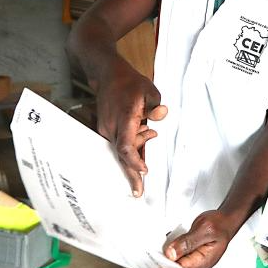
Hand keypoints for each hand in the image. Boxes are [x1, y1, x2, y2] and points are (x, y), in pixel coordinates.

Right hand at [95, 59, 167, 196]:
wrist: (107, 74)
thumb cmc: (130, 82)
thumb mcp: (149, 90)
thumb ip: (155, 106)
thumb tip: (162, 115)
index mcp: (124, 117)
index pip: (125, 145)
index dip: (133, 161)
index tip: (143, 172)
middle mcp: (111, 126)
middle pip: (121, 155)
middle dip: (130, 174)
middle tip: (138, 193)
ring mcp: (106, 128)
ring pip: (120, 151)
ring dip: (134, 159)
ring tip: (146, 163)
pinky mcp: (106, 129)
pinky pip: (118, 145)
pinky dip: (129, 151)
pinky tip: (140, 155)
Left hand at [163, 210, 234, 267]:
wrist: (225, 221)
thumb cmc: (220, 225)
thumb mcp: (204, 229)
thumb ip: (188, 241)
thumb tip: (171, 254)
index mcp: (202, 262)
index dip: (166, 267)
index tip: (156, 259)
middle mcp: (197, 266)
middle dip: (164, 262)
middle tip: (154, 252)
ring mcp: (193, 263)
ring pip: (174, 266)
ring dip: (166, 257)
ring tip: (159, 248)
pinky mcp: (189, 257)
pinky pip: (176, 259)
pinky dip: (170, 253)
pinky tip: (166, 246)